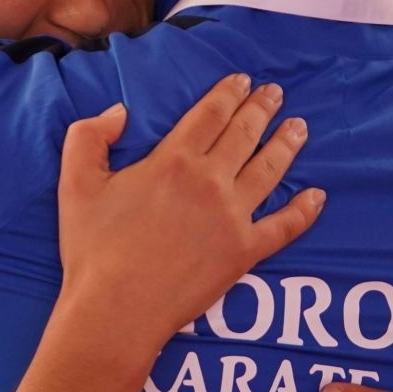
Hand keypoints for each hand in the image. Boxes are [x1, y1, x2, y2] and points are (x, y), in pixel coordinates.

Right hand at [55, 74, 325, 362]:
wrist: (116, 310)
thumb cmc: (93, 249)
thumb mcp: (75, 183)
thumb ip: (90, 136)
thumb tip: (120, 111)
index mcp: (173, 160)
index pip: (210, 115)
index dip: (229, 93)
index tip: (243, 81)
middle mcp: (210, 182)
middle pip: (245, 135)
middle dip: (262, 109)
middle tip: (276, 94)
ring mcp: (233, 217)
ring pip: (270, 170)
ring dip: (287, 145)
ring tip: (299, 128)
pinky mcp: (245, 252)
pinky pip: (285, 226)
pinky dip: (304, 210)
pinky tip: (317, 196)